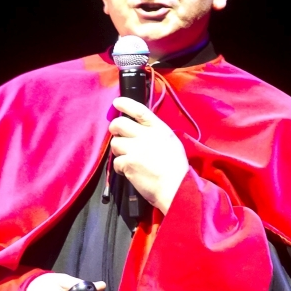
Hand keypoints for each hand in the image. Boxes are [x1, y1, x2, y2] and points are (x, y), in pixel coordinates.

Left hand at [108, 98, 188, 212]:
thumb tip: (141, 130)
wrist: (175, 187)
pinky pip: (116, 162)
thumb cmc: (176, 168)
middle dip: (114, 128)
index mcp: (158, 128)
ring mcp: (135, 149)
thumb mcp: (170, 142)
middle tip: (117, 134)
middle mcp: (145, 135)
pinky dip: (120, 168)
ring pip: (115, 144)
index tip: (116, 102)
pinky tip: (129, 171)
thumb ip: (155, 134)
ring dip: (119, 150)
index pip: (139, 110)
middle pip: (119, 124)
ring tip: (128, 158)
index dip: (126, 104)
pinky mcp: (128, 164)